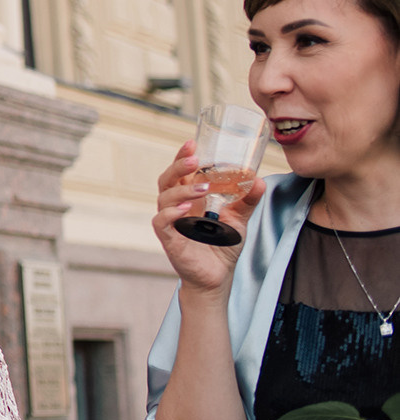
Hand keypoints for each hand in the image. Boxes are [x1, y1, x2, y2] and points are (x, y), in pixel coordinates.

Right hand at [152, 139, 266, 295]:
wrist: (218, 276)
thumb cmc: (222, 246)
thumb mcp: (239, 219)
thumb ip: (246, 200)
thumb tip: (258, 180)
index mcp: (190, 197)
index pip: (181, 172)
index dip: (182, 156)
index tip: (192, 143)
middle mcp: (177, 206)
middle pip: (167, 180)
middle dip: (178, 166)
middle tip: (194, 159)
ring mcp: (171, 222)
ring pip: (165, 198)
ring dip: (182, 190)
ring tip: (202, 188)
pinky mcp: (169, 239)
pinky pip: (161, 222)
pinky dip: (170, 213)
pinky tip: (185, 209)